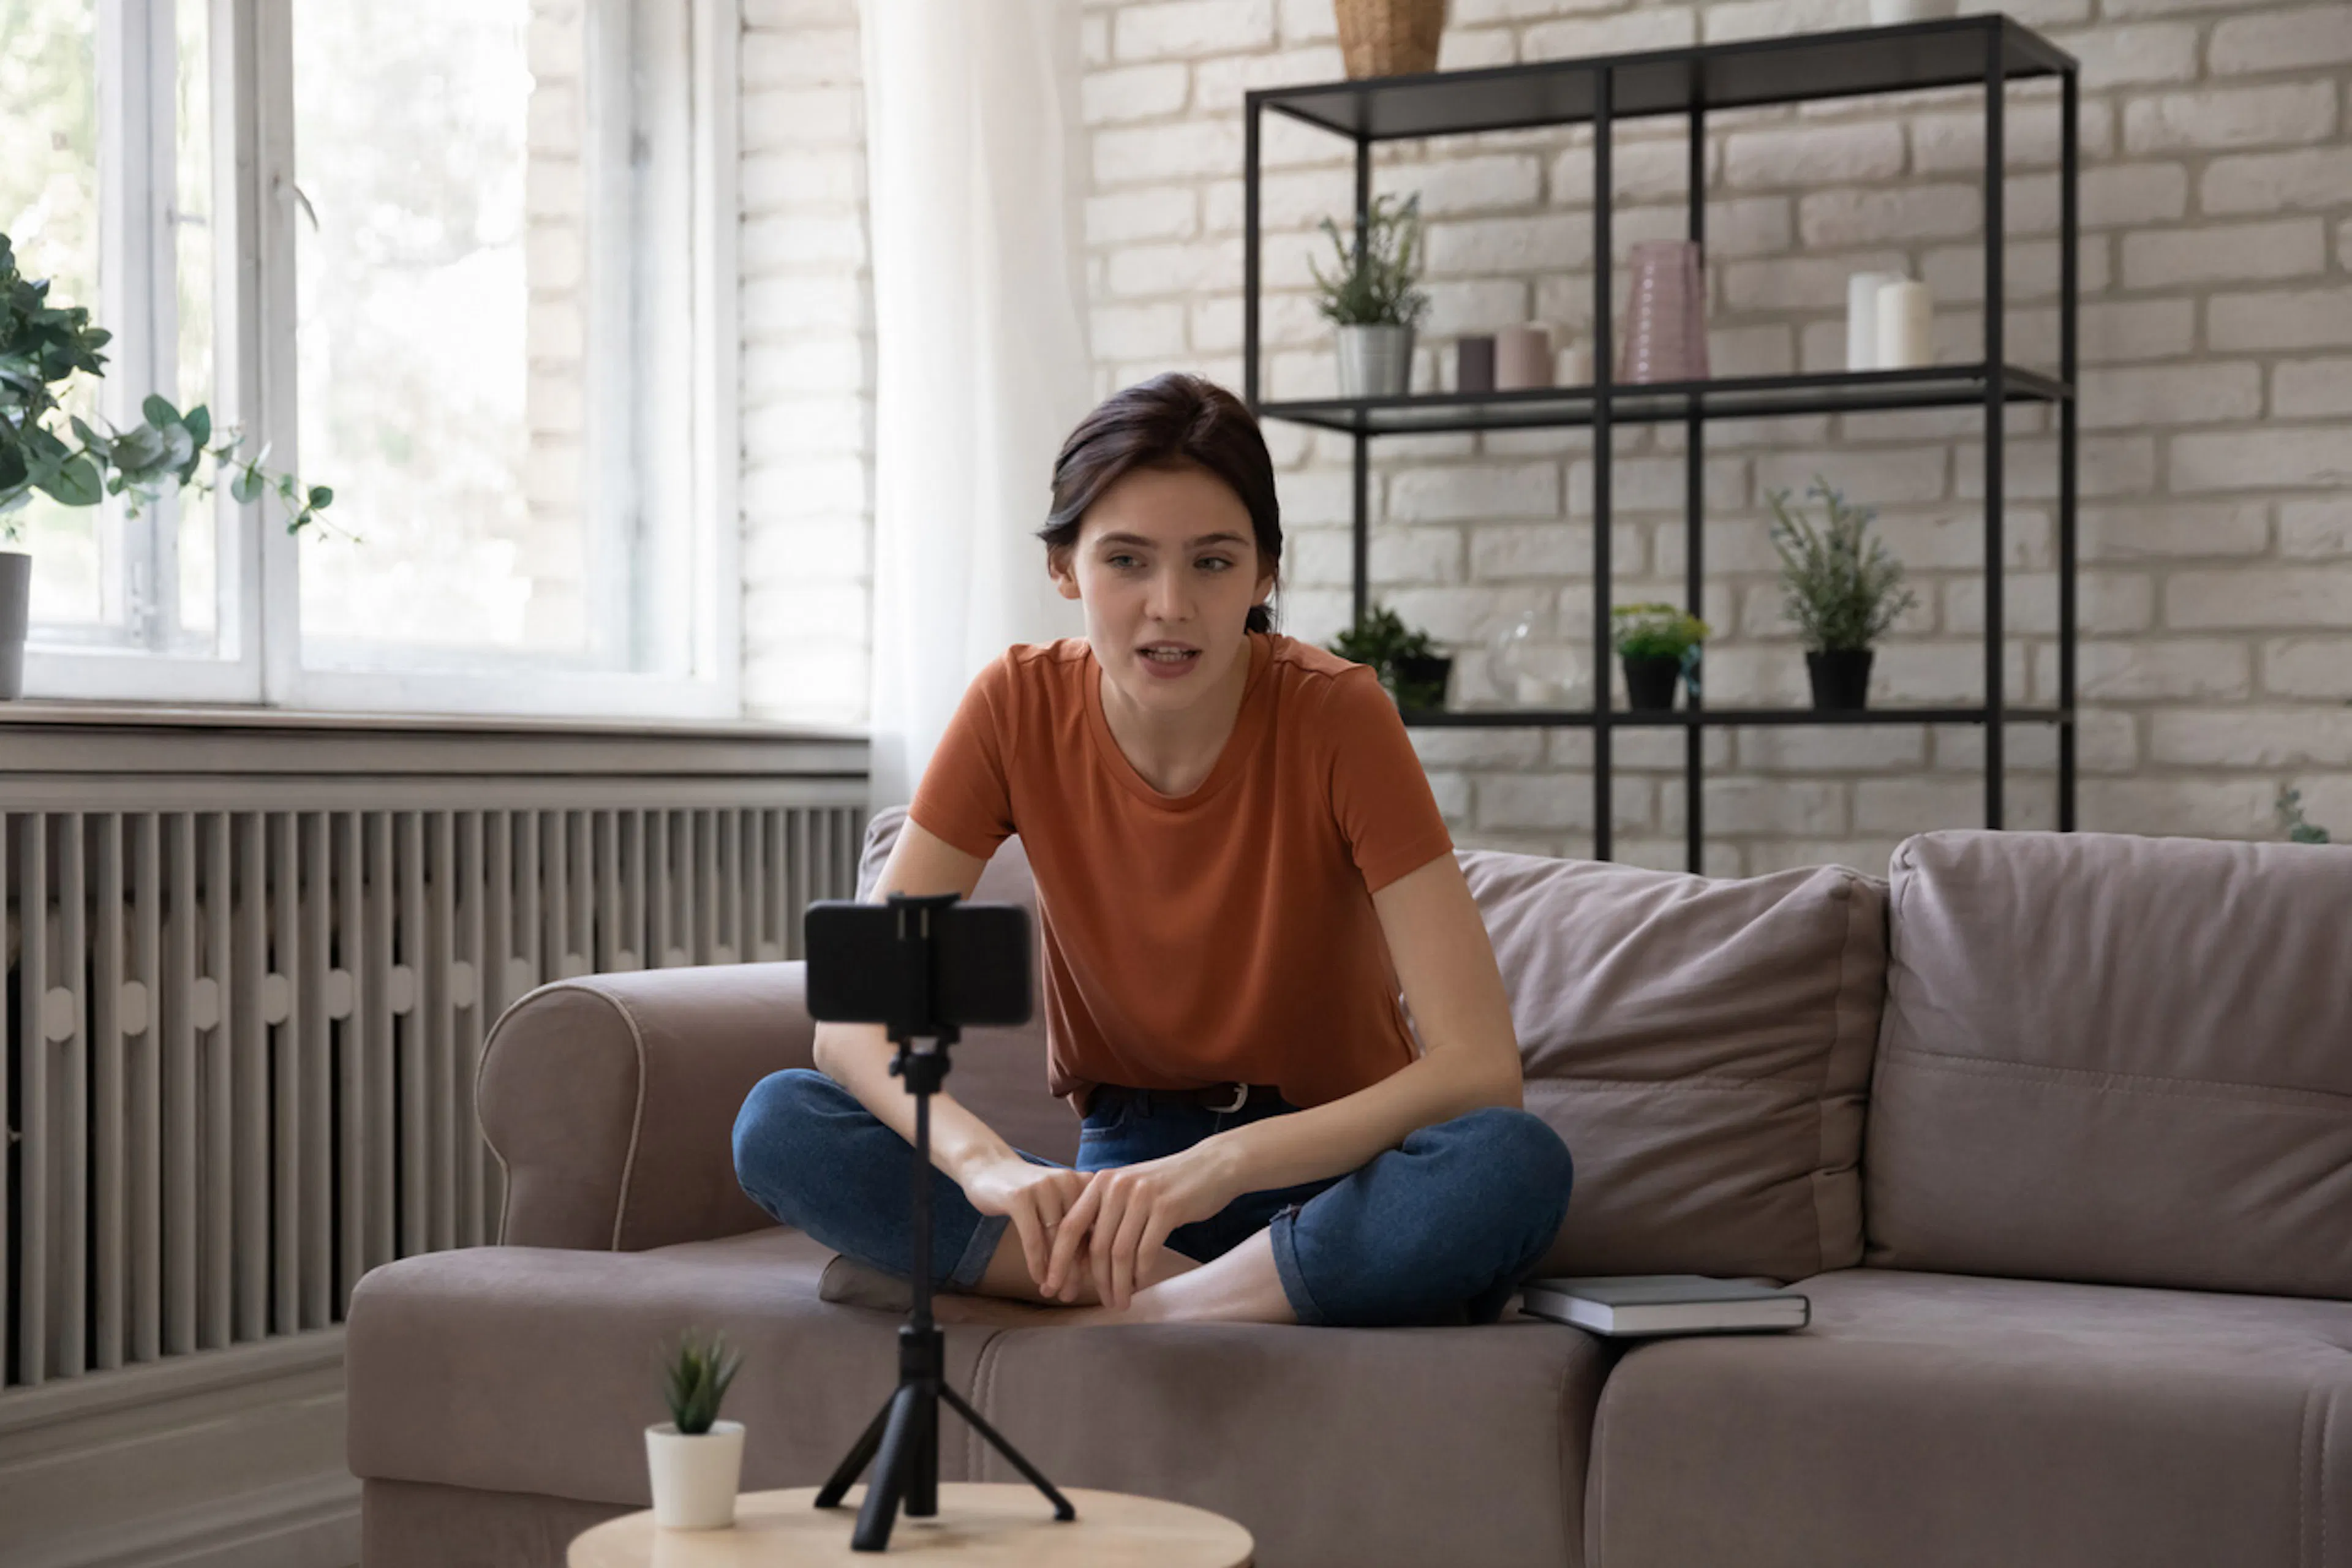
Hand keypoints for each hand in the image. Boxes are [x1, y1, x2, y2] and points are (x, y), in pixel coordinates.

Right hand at [958, 1155, 1093, 1293]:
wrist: (988, 1167)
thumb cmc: (1028, 1194)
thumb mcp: (1057, 1204)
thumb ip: (1076, 1226)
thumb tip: (1096, 1270)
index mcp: (1084, 1182)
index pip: (1095, 1227)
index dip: (1093, 1260)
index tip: (1091, 1286)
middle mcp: (1069, 1180)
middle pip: (1077, 1235)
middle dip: (1074, 1270)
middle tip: (1069, 1295)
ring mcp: (1045, 1187)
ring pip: (1056, 1239)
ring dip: (1055, 1271)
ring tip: (1052, 1292)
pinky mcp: (1021, 1196)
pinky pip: (1033, 1237)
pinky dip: (1036, 1262)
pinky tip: (1037, 1278)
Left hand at [1044, 1140, 1239, 1310]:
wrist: (1211, 1165)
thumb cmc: (1167, 1184)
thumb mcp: (1128, 1190)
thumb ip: (1105, 1214)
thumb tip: (1080, 1259)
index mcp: (1101, 1182)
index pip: (1069, 1226)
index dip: (1058, 1260)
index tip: (1053, 1287)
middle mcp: (1117, 1186)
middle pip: (1095, 1245)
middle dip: (1095, 1280)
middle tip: (1102, 1302)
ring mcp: (1142, 1196)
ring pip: (1120, 1253)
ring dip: (1119, 1284)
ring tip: (1120, 1302)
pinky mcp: (1167, 1208)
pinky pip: (1146, 1251)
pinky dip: (1141, 1273)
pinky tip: (1141, 1284)